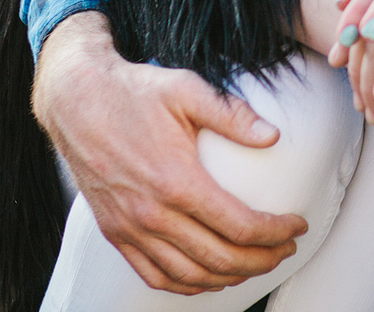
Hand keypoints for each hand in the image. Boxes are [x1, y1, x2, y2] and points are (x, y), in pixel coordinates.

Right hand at [32, 12, 307, 292]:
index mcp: (177, 181)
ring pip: (189, 275)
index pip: (239, 226)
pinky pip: (153, 275)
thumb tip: (273, 136)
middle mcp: (152, 213)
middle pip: (219, 258)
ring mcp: (130, 228)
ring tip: (256, 264)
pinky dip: (186, 285)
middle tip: (285, 249)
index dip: (275, 232)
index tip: (297, 226)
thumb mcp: (187, 89)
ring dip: (229, 277)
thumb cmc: (134, 91)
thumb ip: (232, 114)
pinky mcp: (114, 232)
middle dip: (262, 260)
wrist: (76, 99)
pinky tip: (208, 277)